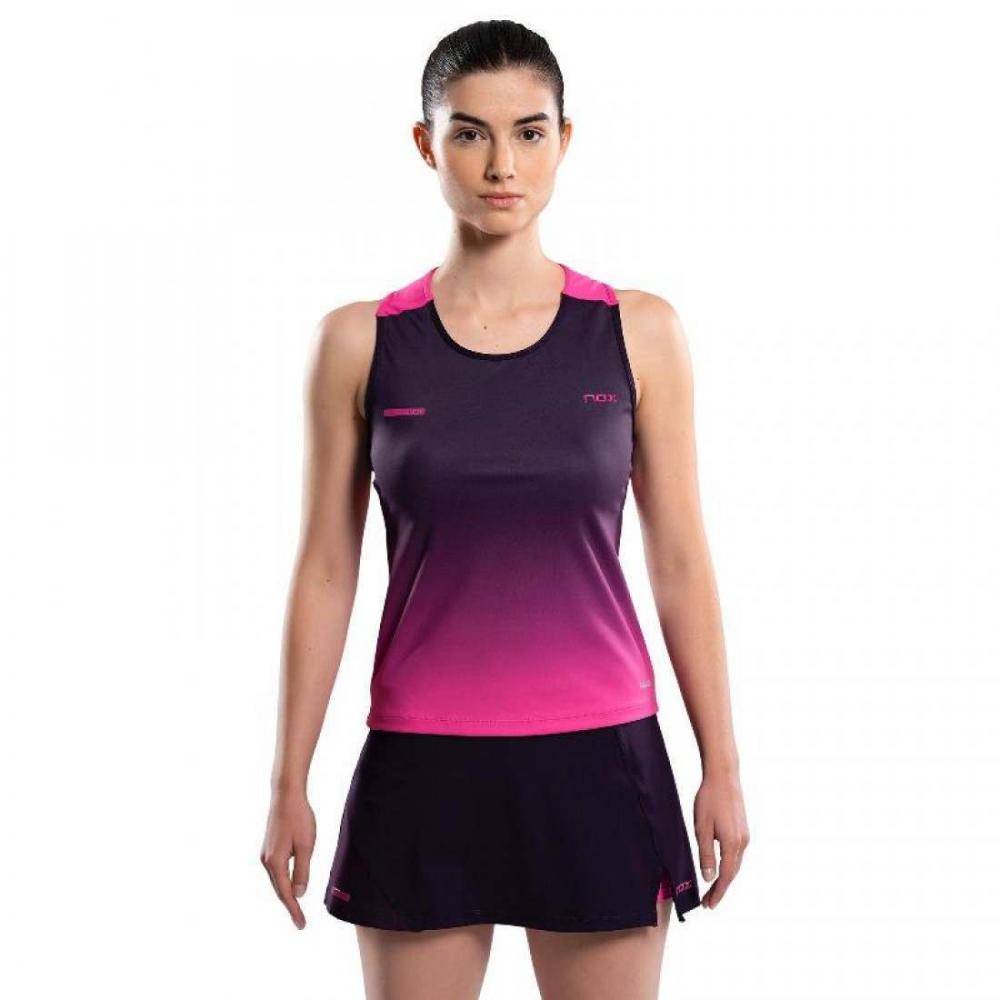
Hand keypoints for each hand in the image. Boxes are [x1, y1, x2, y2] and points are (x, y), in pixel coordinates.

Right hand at [260, 788, 316, 928]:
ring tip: (296, 907)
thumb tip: (298, 894)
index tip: (301, 925)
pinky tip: (290, 884)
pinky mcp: (268, 847)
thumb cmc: (299, 818)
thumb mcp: (306, 846)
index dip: (294, 910)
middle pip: (278, 889)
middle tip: (300, 922)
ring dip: (285, 893)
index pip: (285, 894)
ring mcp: (265, 853)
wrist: (286, 795)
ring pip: (276, 880)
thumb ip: (302, 871)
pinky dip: (283, 881)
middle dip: (289, 905)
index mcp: (275, 862)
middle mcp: (266, 860)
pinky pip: (276, 870)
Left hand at [694, 769, 748, 909]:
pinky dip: (729, 865)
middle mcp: (742, 843)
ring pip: (735, 864)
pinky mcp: (743, 829)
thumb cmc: (709, 800)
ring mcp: (745, 836)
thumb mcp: (701, 828)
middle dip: (721, 889)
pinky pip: (736, 853)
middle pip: (733, 873)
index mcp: (732, 844)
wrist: (723, 776)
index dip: (717, 893)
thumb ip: (705, 854)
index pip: (726, 877)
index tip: (709, 906)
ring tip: (712, 888)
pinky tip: (720, 867)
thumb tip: (709, 878)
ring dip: (725, 877)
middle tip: (708, 902)